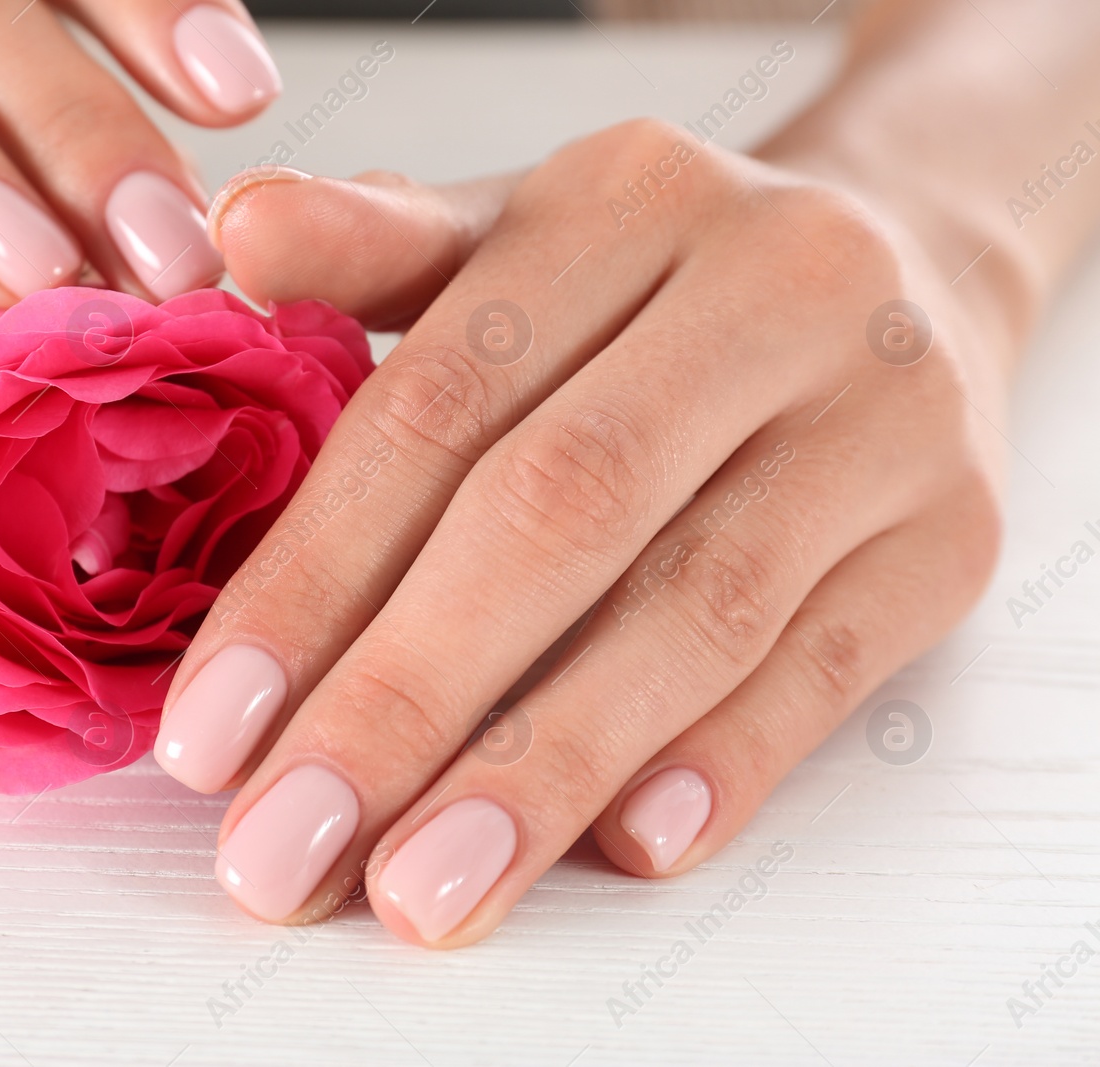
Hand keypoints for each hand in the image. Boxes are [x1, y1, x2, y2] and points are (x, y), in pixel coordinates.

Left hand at [154, 118, 1010, 946]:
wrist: (908, 263)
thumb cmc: (662, 282)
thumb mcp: (520, 233)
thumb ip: (378, 249)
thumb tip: (235, 236)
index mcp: (621, 200)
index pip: (436, 409)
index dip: (311, 579)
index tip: (212, 734)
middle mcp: (768, 286)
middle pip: (556, 515)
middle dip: (401, 700)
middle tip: (285, 848)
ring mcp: (881, 413)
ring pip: (692, 612)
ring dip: (542, 769)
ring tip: (421, 889)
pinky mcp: (952, 532)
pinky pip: (830, 666)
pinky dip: (720, 763)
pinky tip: (624, 850)